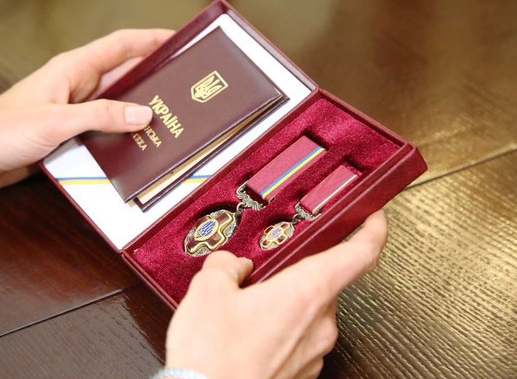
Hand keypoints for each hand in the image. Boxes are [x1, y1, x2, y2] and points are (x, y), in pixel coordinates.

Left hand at [0, 28, 172, 196]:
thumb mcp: (54, 121)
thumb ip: (100, 116)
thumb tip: (143, 114)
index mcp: (71, 70)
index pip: (120, 46)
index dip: (150, 40)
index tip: (179, 40)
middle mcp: (76, 88)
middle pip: (124, 78)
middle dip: (154, 80)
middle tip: (185, 89)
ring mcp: (73, 113)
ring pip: (116, 108)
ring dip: (139, 114)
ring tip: (171, 122)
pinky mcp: (68, 137)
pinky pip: (103, 133)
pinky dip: (121, 139)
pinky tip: (139, 150)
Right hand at [165, 210, 387, 378]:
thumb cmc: (213, 355)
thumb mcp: (208, 290)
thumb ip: (226, 264)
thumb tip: (232, 264)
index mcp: (306, 292)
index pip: (359, 255)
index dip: (372, 231)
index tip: (374, 219)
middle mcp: (319, 324)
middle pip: (324, 283)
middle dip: (296, 274)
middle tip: (265, 273)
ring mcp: (313, 353)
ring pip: (309, 312)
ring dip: (286, 304)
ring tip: (247, 310)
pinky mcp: (302, 372)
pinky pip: (299, 339)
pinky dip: (280, 330)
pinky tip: (247, 334)